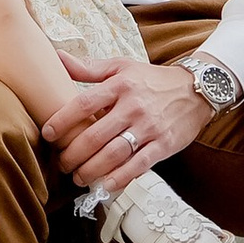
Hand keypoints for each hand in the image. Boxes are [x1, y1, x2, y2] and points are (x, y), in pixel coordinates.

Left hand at [46, 51, 207, 189]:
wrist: (196, 90)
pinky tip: (105, 185)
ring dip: (91, 170)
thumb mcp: (122, 67)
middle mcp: (133, 106)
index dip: (62, 120)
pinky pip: (139, 165)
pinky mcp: (163, 144)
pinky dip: (120, 178)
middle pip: (95, 135)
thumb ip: (89, 67)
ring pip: (114, 153)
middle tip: (62, 164)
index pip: (84, 103)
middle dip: (73, 154)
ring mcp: (149, 127)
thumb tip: (57, 57)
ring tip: (78, 177)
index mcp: (120, 85)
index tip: (48, 134)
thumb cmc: (152, 80)